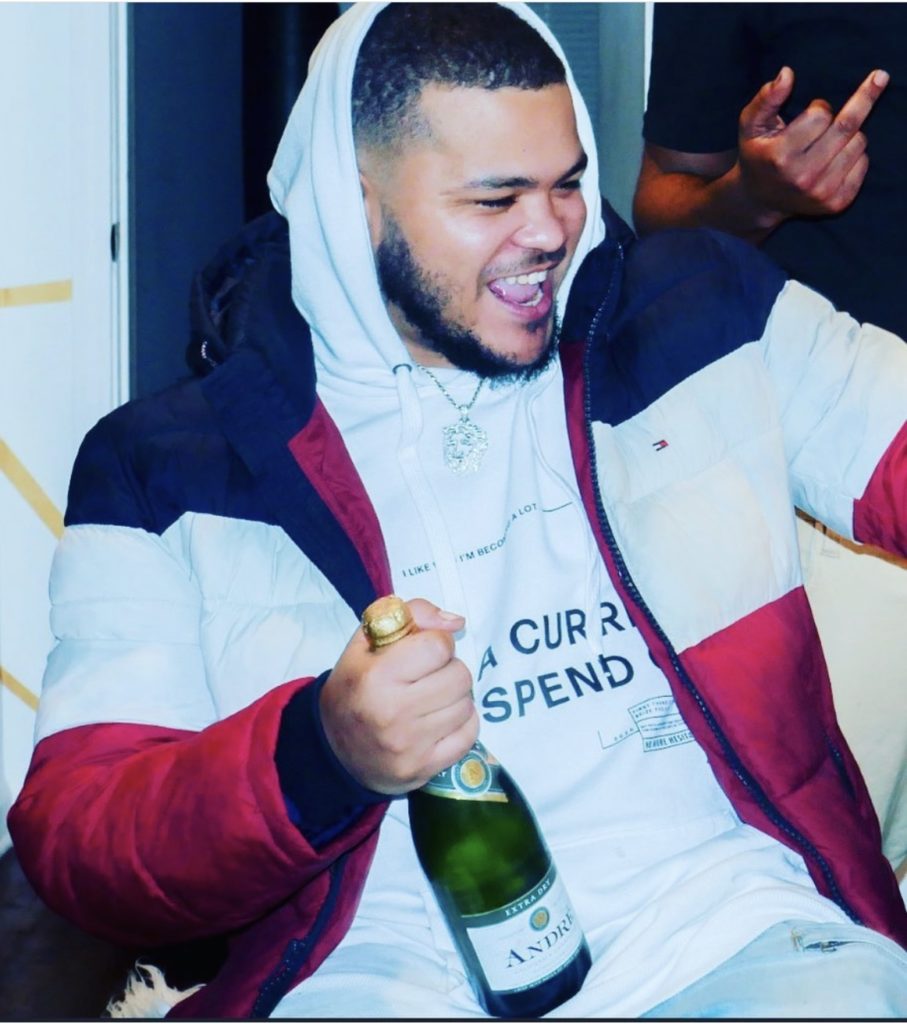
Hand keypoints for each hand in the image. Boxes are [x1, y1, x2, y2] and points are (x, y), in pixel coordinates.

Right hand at [320, 599, 477, 794]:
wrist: (332, 748)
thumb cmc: (355, 685)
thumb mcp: (367, 640)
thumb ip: (410, 615)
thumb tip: (456, 622)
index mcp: (376, 676)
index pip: (438, 646)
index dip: (437, 642)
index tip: (424, 651)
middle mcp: (393, 712)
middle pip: (459, 676)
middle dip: (449, 669)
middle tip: (429, 676)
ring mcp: (410, 744)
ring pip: (466, 705)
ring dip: (455, 697)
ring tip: (432, 698)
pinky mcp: (424, 768)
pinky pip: (469, 735)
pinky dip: (461, 724)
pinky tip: (440, 720)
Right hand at [736, 66, 888, 227]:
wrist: (759, 201)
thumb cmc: (758, 154)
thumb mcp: (750, 126)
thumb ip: (766, 98)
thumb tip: (787, 73)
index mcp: (780, 157)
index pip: (820, 116)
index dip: (820, 106)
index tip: (813, 110)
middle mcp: (802, 177)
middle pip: (847, 127)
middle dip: (859, 103)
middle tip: (879, 77)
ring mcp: (821, 193)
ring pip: (859, 143)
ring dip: (852, 133)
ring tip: (831, 140)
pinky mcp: (836, 203)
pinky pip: (863, 164)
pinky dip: (856, 154)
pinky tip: (837, 157)